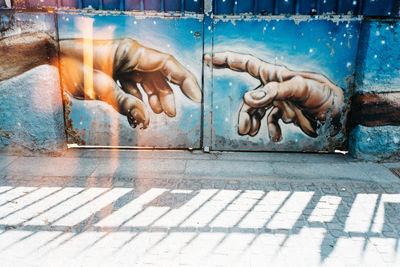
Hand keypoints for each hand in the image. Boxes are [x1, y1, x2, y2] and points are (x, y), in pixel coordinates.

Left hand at [60, 38, 201, 128]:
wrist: (51, 60)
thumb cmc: (73, 66)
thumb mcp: (101, 87)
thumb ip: (126, 103)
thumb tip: (147, 120)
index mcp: (132, 51)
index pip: (168, 64)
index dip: (185, 81)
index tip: (196, 97)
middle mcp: (132, 56)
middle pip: (159, 77)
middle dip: (166, 97)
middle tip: (169, 115)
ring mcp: (125, 65)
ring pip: (148, 84)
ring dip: (152, 101)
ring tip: (151, 118)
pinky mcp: (117, 74)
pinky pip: (134, 88)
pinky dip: (137, 102)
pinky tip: (137, 115)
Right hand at [205, 52, 343, 141]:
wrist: (339, 111)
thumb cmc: (323, 94)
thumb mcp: (301, 89)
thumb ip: (274, 92)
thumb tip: (248, 97)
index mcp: (274, 75)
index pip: (246, 64)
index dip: (227, 60)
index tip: (209, 58)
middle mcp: (273, 86)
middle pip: (250, 98)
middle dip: (245, 114)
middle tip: (243, 131)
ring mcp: (278, 100)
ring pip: (257, 111)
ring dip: (254, 123)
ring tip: (253, 135)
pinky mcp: (285, 112)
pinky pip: (271, 121)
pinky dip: (271, 130)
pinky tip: (276, 137)